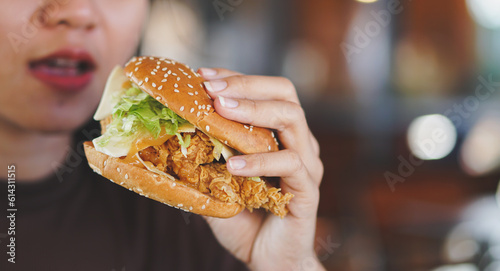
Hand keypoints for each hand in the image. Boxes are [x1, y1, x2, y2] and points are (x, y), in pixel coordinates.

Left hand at [199, 67, 324, 270]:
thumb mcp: (217, 182)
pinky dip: (260, 160)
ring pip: (292, 118)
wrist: (268, 260)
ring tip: (220, 111)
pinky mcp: (308, 190)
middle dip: (245, 85)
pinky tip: (233, 166)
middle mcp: (298, 142)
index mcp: (280, 135)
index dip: (236, 79)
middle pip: (284, 94)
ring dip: (253, 110)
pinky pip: (291, 163)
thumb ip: (205, 157)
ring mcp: (307, 164)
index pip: (265, 91)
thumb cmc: (244, 219)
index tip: (204, 75)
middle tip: (211, 88)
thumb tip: (168, 134)